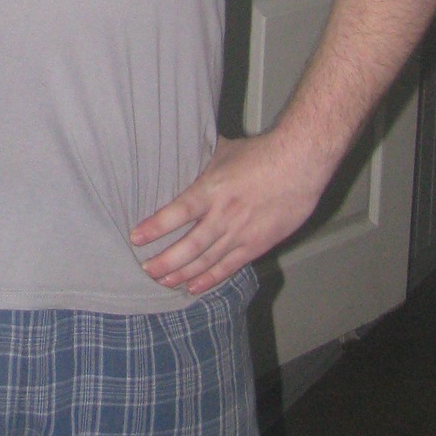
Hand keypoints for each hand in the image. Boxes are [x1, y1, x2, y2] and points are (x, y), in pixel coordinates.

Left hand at [130, 134, 329, 294]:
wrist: (299, 165)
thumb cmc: (261, 154)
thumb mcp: (224, 150)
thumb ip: (201, 158)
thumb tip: (180, 149)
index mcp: (212, 190)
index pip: (177, 213)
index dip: (155, 227)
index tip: (136, 238)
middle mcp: (224, 216)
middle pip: (188, 246)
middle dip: (164, 261)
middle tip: (145, 269)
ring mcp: (240, 233)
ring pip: (205, 261)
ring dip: (182, 273)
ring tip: (162, 281)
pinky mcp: (256, 245)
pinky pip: (229, 267)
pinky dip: (210, 279)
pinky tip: (193, 287)